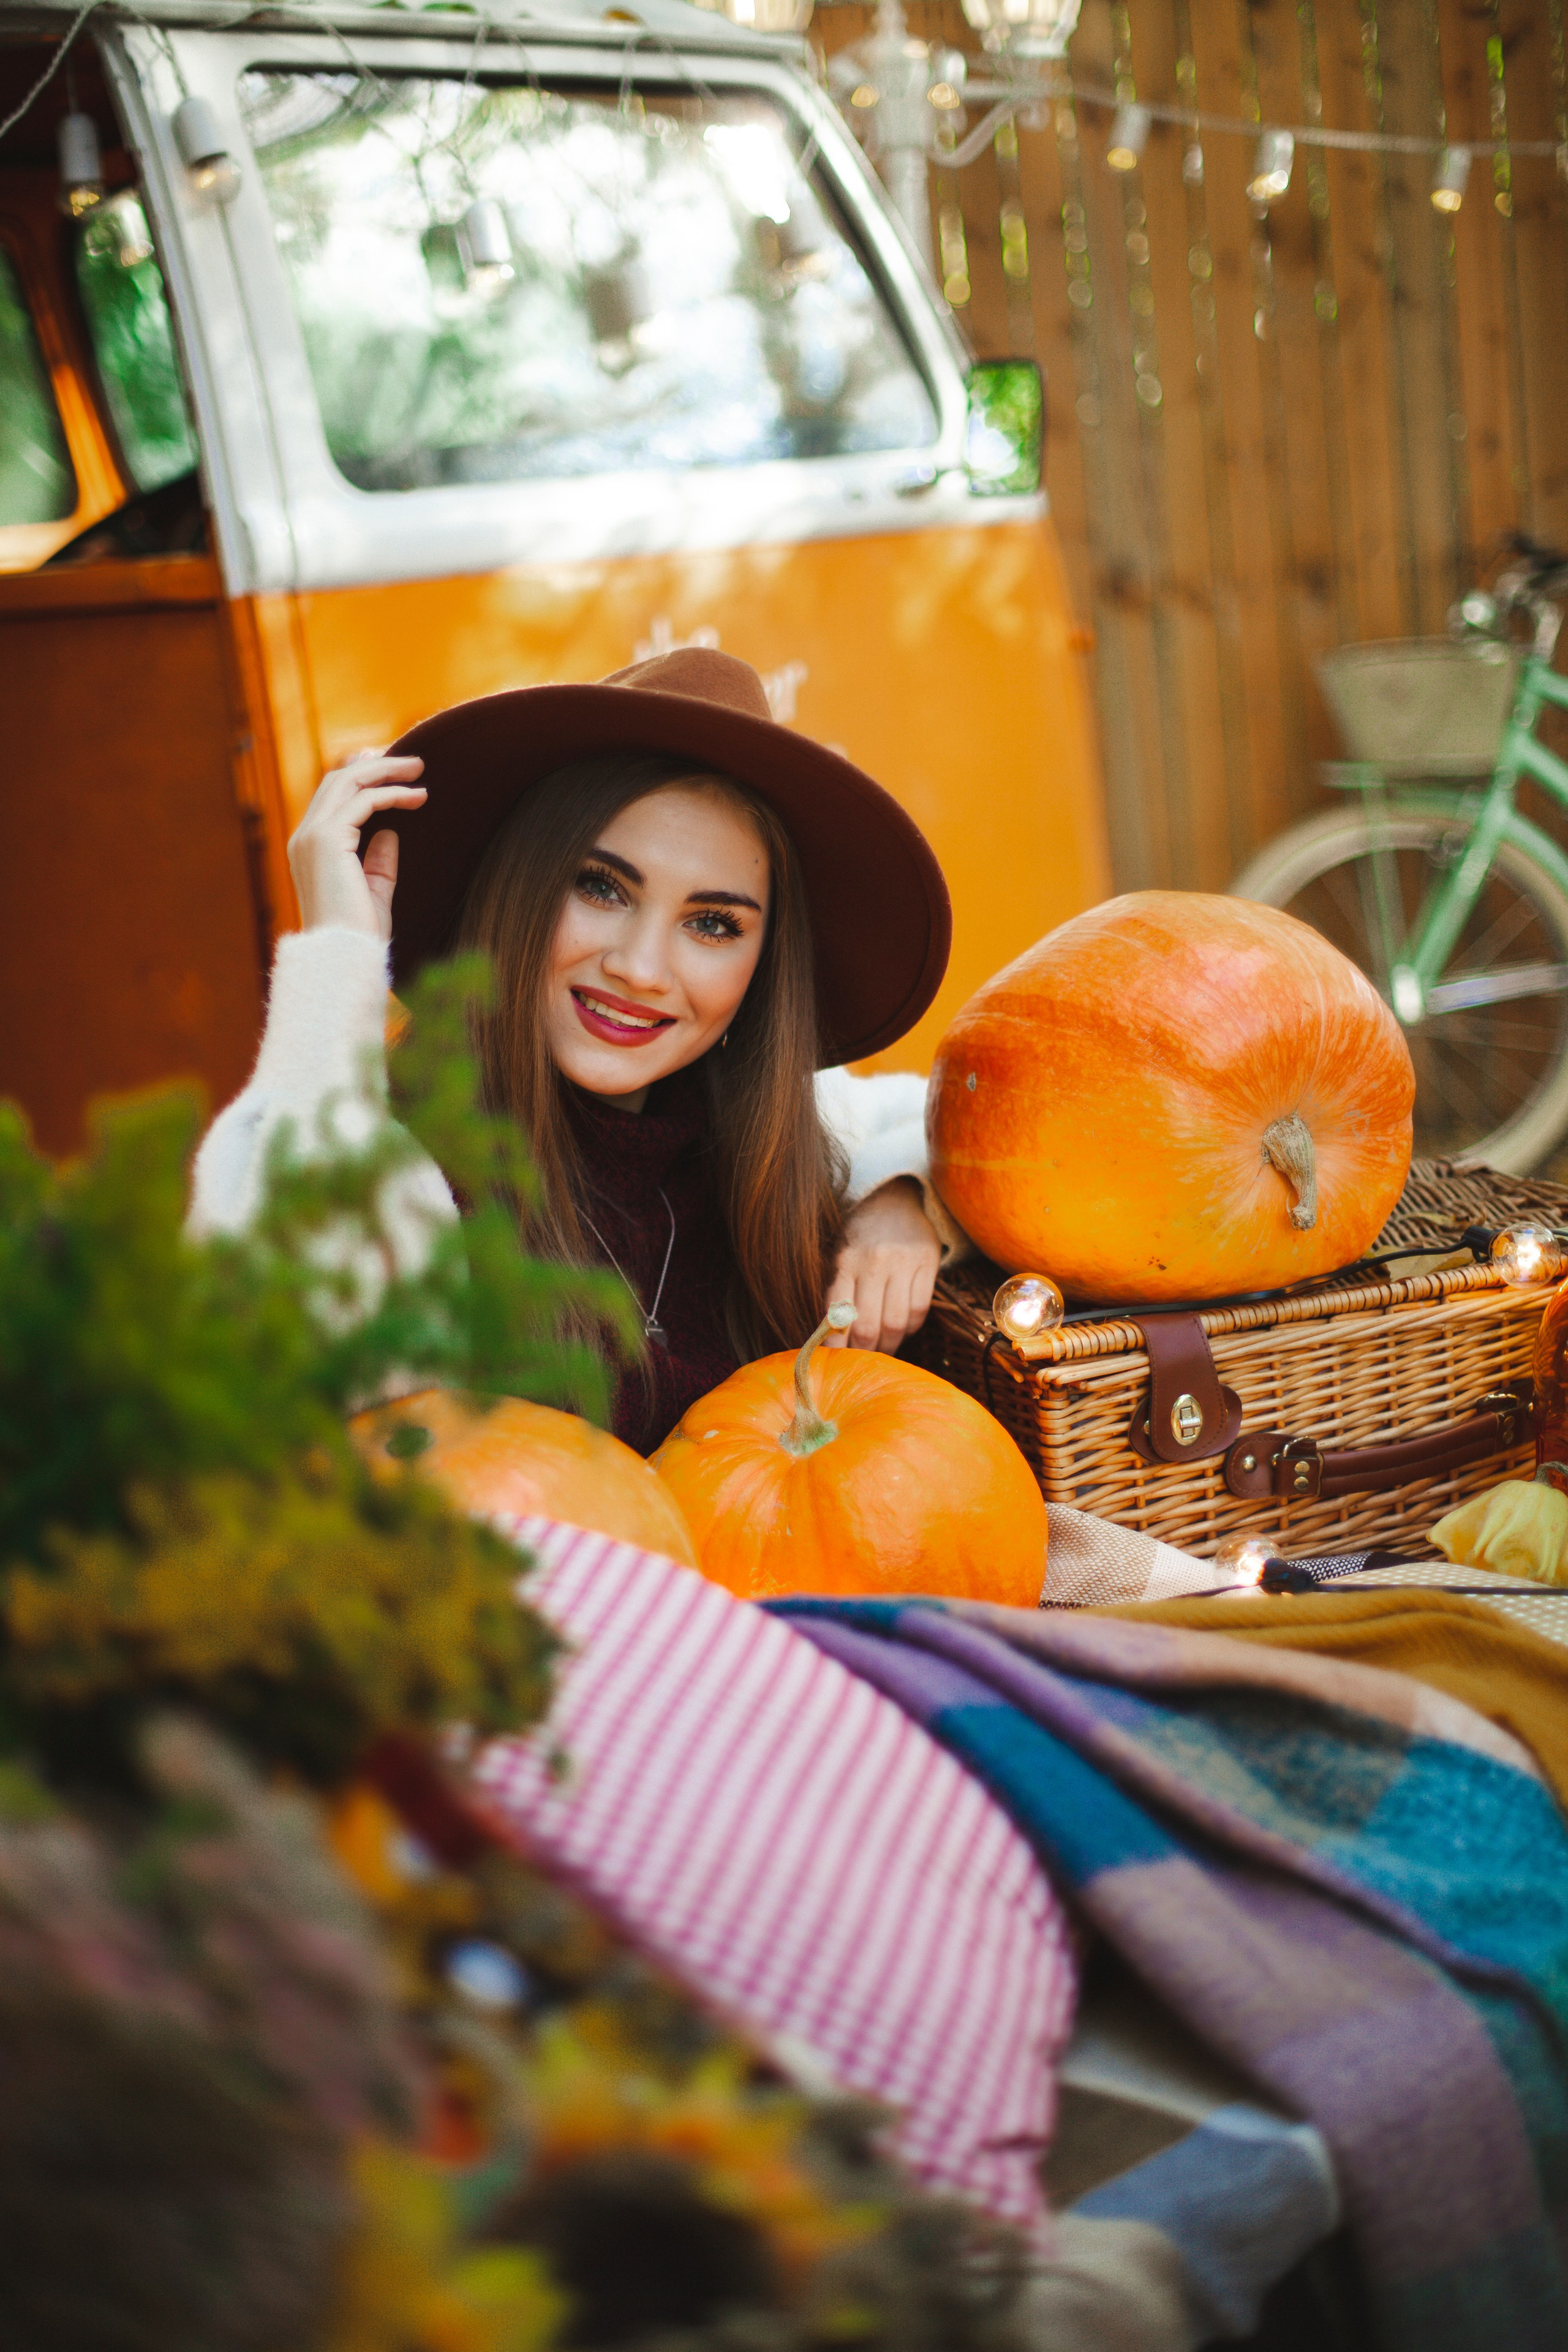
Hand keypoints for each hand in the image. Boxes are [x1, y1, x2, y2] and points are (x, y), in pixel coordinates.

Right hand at [287, 752, 426, 940]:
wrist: (345, 958)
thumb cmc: (359, 936)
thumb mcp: (373, 892)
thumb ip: (378, 862)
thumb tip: (390, 832)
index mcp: (309, 849)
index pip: (332, 797)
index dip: (363, 778)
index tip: (395, 771)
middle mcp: (304, 837)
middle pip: (338, 780)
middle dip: (377, 765)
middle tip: (415, 763)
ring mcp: (311, 836)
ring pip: (348, 781)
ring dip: (387, 770)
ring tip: (420, 769)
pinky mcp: (327, 839)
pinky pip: (364, 801)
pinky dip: (392, 793)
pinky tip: (418, 797)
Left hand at [827, 1177, 941, 1351]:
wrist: (893, 1197)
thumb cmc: (858, 1234)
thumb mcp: (838, 1255)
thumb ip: (835, 1292)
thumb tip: (830, 1341)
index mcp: (845, 1261)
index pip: (838, 1317)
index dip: (838, 1348)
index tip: (838, 1363)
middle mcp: (874, 1261)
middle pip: (869, 1326)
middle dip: (866, 1352)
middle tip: (864, 1362)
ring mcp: (903, 1262)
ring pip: (897, 1322)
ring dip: (890, 1344)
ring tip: (884, 1349)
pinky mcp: (927, 1262)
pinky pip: (920, 1309)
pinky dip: (911, 1327)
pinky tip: (903, 1328)